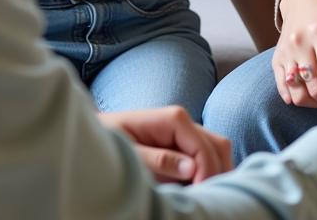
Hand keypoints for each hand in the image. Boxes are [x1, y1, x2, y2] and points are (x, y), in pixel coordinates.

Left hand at [97, 107, 232, 183]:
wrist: (97, 135)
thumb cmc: (109, 142)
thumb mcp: (131, 154)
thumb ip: (159, 159)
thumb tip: (192, 167)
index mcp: (173, 118)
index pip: (205, 148)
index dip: (207, 174)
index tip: (197, 196)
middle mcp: (184, 121)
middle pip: (219, 146)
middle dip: (218, 173)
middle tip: (203, 198)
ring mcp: (184, 132)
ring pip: (216, 150)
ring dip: (214, 172)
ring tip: (199, 194)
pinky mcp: (182, 144)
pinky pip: (205, 156)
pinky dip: (207, 172)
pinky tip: (194, 188)